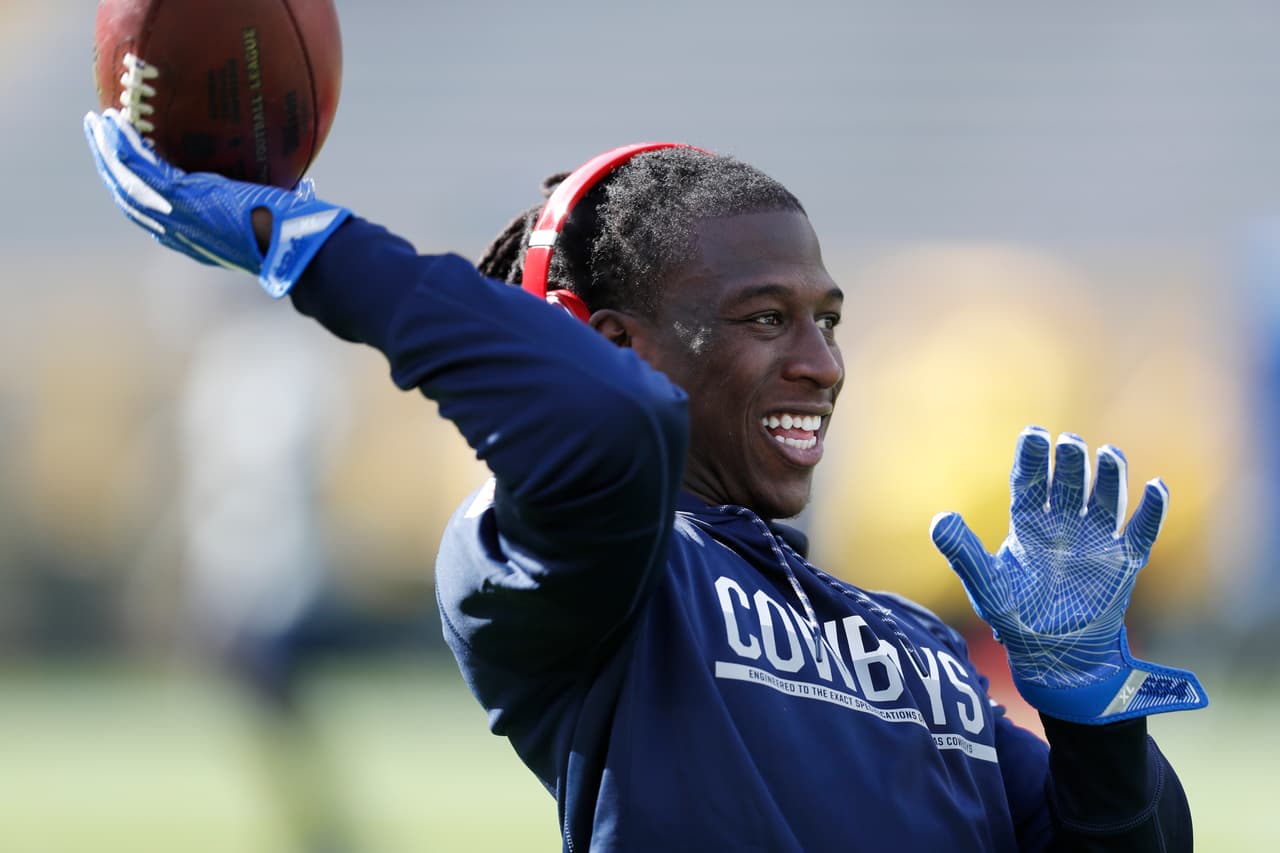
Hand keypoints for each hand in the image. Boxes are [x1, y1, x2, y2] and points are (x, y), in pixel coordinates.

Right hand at [83, 108, 349, 297]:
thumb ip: (277, 206)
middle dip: (109, 167)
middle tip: (97, 137)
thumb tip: (305, 189)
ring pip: (126, 180)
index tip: (123, 170)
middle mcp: (176, 231)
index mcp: (193, 239)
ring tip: (96, 123)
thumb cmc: (293, 235)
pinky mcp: (181, 198)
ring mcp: (176, 215)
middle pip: (127, 197)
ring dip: (106, 150)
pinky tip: (115, 123)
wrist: (294, 244)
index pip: (151, 215)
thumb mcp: (275, 220)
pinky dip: (125, 145)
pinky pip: (141, 167)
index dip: (132, 191)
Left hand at [930, 426, 1207, 723]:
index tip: (1033, 433)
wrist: (1052, 655)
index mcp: (1027, 525)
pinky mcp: (1123, 563)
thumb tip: (939, 520)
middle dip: (1070, 462)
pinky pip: (1141, 532)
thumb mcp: (985, 584)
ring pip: (1105, 500)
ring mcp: (1095, 541)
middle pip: (1068, 484)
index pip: (1030, 482)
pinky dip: (1151, 512)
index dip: (1033, 458)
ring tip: (1110, 455)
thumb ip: (963, 552)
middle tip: (1071, 442)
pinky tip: (1156, 488)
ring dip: (1109, 478)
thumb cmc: (1014, 617)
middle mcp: (1062, 525)